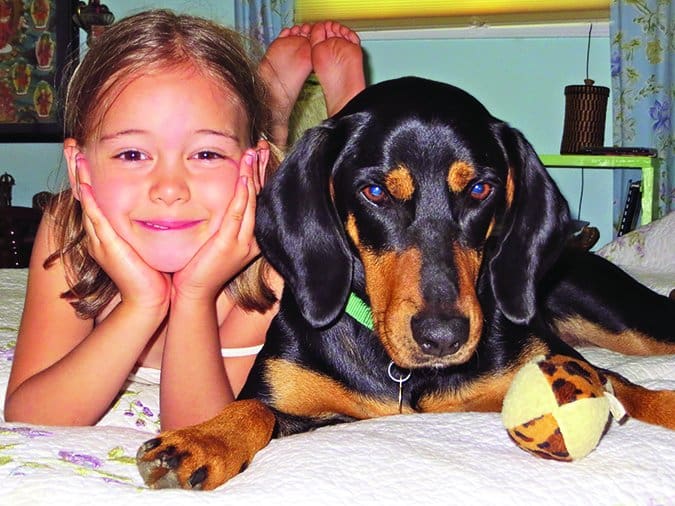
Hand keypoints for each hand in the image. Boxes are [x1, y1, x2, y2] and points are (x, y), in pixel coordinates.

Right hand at [75, 155, 170, 312]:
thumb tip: (161, 208)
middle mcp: (99, 235)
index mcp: (107, 234)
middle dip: (77, 171)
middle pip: (83, 196)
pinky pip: (96, 220)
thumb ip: (147, 226)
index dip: (88, 176)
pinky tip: (85, 185)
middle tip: (72, 147)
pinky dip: (90, 202)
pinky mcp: (108, 247)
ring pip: (86, 203)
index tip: (86, 154)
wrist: (150, 300)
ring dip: (79, 178)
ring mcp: (101, 241)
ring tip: (74, 156)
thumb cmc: (153, 274)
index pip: (94, 199)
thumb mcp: (146, 242)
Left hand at [171, 148, 263, 300]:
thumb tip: (222, 200)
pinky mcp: (229, 244)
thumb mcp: (217, 240)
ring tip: (253, 153)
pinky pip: (238, 214)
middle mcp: (253, 238)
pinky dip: (242, 194)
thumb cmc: (201, 266)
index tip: (260, 154)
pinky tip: (243, 177)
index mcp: (253, 237)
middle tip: (261, 146)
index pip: (260, 200)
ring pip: (252, 202)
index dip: (261, 176)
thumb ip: (224, 222)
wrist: (195, 292)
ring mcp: (243, 242)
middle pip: (260, 197)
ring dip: (252, 175)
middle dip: (261, 169)